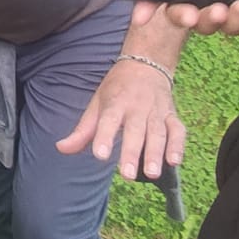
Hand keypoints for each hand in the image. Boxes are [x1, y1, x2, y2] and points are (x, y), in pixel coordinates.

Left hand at [57, 57, 184, 178]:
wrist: (146, 63)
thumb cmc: (116, 89)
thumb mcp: (96, 104)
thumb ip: (82, 130)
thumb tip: (61, 148)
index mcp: (115, 103)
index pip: (108, 120)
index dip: (104, 137)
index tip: (100, 155)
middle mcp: (136, 107)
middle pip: (135, 130)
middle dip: (132, 152)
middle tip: (127, 175)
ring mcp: (156, 111)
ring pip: (157, 133)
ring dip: (156, 153)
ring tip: (152, 174)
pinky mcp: (172, 115)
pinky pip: (177, 130)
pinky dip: (178, 145)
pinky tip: (175, 161)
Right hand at [129, 0, 238, 36]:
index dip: (149, 4)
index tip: (140, 17)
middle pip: (182, 14)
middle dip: (184, 17)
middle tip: (193, 15)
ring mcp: (221, 5)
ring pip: (206, 26)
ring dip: (212, 20)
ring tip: (226, 8)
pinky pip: (232, 29)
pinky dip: (236, 21)